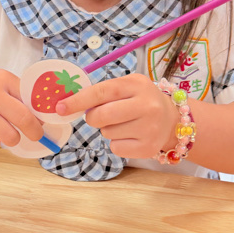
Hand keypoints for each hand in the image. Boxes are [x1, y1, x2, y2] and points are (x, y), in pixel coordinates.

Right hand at [0, 68, 43, 151]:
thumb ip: (16, 95)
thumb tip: (41, 119)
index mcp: (3, 79)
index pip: (32, 99)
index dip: (41, 114)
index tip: (42, 121)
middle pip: (25, 119)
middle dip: (35, 132)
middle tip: (35, 136)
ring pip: (10, 137)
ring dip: (12, 139)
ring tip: (4, 133)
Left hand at [58, 73, 177, 158]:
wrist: (173, 120)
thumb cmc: (142, 100)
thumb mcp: (128, 86)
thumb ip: (103, 91)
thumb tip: (70, 103)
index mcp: (137, 85)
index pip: (101, 92)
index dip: (78, 100)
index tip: (60, 107)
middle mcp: (146, 106)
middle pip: (101, 116)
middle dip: (93, 117)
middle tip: (100, 116)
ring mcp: (149, 128)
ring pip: (107, 132)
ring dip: (108, 129)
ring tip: (125, 123)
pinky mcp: (147, 148)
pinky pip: (115, 147)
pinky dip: (117, 143)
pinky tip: (130, 136)